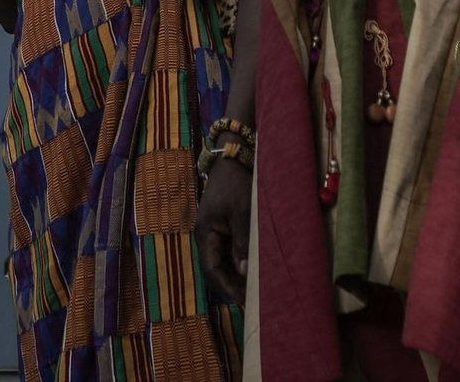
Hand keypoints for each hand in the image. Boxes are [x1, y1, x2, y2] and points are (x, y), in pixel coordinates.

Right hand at [196, 154, 251, 302]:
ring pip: (224, 261)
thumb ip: (242, 242)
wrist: (233, 157)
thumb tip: (244, 271)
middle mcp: (207, 236)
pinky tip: (252, 270)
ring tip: (254, 290)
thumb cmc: (236, 183)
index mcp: (205, 233)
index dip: (226, 287)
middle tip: (252, 301)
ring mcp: (215, 232)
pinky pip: (230, 251)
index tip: (242, 302)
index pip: (211, 269)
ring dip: (236, 275)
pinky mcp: (225, 227)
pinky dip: (240, 262)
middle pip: (216, 268)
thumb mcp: (242, 212)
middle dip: (232, 285)